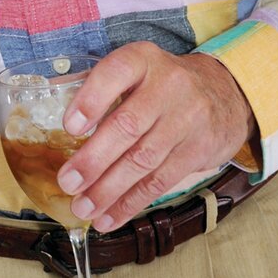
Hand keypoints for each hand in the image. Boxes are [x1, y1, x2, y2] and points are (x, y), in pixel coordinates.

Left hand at [56, 43, 255, 231]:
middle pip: (127, 126)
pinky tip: (109, 217)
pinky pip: (160, 181)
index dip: (91, 100)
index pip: (115, 73)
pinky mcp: (198, 150)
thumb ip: (100, 88)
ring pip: (143, 159)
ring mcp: (187, 119)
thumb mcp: (137, 69)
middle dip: (94, 159)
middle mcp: (168, 86)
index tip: (70, 127)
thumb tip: (53, 115)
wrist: (224, 92)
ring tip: (83, 207)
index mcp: (143, 59)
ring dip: (109, 190)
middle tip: (68, 182)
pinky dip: (131, 203)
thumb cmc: (162, 83)